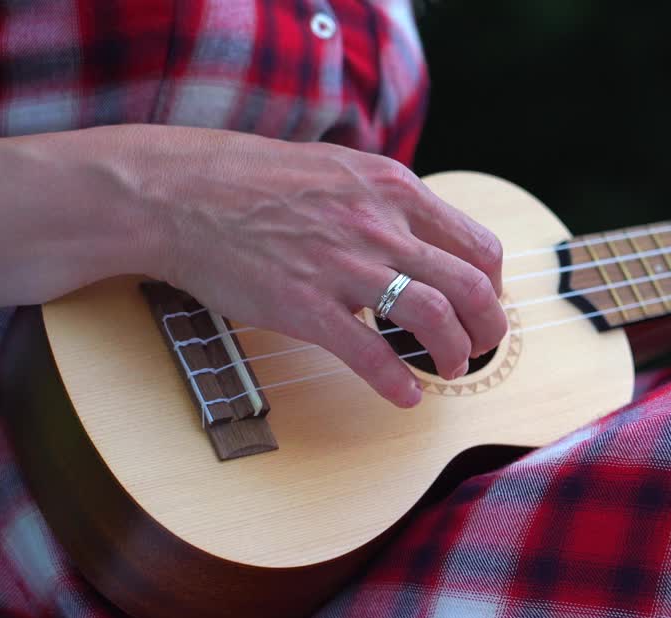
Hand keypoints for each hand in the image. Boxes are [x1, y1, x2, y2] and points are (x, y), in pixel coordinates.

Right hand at [0, 125, 507, 407]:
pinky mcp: (306, 305)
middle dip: (489, 328)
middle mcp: (379, 224)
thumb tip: (421, 237)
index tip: (483, 306)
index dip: (492, 287)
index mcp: (392, 188)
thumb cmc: (253, 181)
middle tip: (483, 348)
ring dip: (457, 354)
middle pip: (471, 286)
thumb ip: (386, 201)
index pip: (478, 245)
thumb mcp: (338, 168)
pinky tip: (407, 396)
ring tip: (453, 371)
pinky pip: (371, 354)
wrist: (178, 192)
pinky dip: (399, 383)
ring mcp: (343, 266)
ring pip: (435, 318)